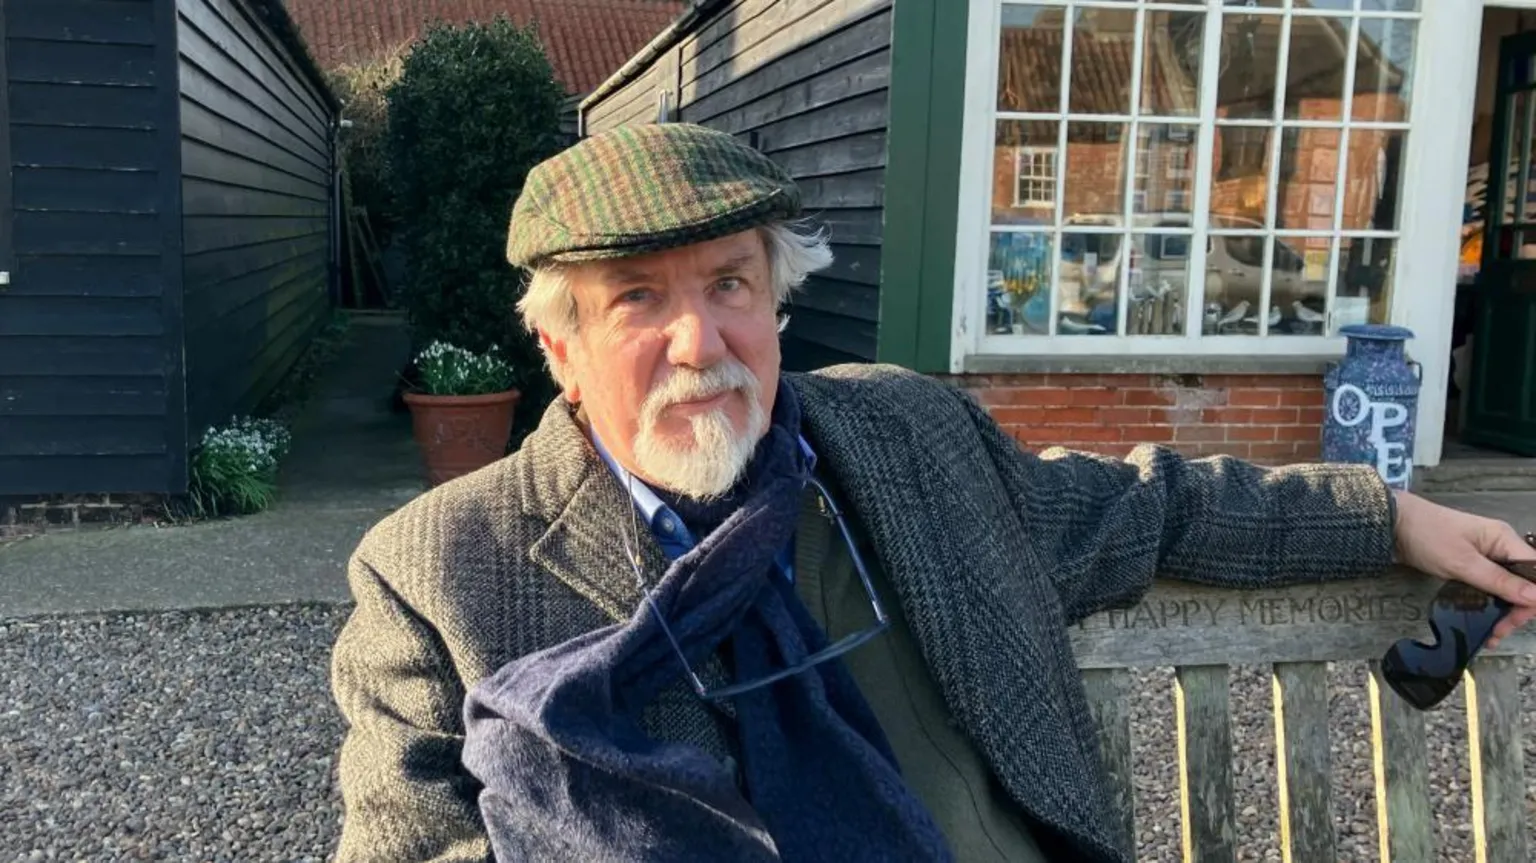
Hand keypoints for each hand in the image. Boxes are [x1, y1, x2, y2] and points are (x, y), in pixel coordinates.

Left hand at [1391, 490, 1535, 648]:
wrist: (1392, 525)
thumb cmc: (1427, 537)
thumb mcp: (1463, 563)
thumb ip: (1499, 581)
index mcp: (1505, 539)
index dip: (1534, 597)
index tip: (1519, 619)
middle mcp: (1501, 547)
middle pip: (1525, 583)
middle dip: (1517, 610)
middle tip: (1499, 632)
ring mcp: (1487, 557)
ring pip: (1508, 589)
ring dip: (1504, 612)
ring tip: (1492, 635)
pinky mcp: (1472, 566)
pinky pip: (1491, 588)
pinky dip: (1490, 605)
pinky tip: (1485, 623)